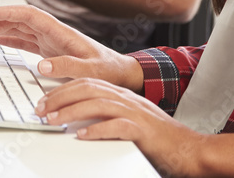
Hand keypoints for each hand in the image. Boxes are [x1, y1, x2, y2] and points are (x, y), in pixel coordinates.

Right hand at [0, 5, 143, 91]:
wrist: (120, 72)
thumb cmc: (108, 70)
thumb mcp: (91, 71)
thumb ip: (68, 67)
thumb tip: (41, 64)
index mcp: (61, 32)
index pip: (29, 15)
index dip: (7, 12)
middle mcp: (53, 33)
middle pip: (20, 20)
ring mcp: (50, 40)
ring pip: (20, 29)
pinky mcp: (50, 50)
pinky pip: (25, 41)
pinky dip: (9, 39)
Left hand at [37, 78, 208, 176]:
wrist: (192, 150)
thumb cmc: (161, 140)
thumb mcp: (130, 121)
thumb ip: (108, 117)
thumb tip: (78, 123)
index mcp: (123, 95)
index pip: (88, 83)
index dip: (63, 89)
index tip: (44, 101)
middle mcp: (128, 100)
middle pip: (89, 89)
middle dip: (61, 97)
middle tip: (41, 110)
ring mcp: (136, 113)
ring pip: (98, 104)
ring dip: (72, 112)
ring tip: (54, 121)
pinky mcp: (143, 131)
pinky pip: (117, 127)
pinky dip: (97, 130)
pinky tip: (81, 136)